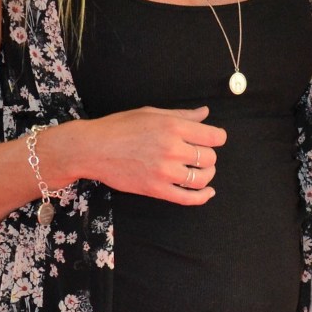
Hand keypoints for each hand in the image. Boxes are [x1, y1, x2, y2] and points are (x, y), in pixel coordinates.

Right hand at [83, 105, 225, 205]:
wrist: (94, 148)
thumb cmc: (120, 127)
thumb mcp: (152, 113)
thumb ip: (182, 115)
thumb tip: (205, 113)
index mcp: (173, 127)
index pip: (213, 137)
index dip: (218, 138)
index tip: (214, 140)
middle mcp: (172, 149)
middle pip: (209, 158)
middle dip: (209, 156)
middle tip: (198, 155)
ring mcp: (165, 172)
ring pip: (202, 178)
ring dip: (206, 175)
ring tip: (200, 171)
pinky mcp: (157, 190)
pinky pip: (188, 198)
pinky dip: (202, 197)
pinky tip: (207, 192)